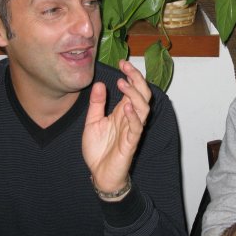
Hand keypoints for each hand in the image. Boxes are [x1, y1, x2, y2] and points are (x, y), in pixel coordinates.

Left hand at [82, 60, 151, 193]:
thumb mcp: (92, 122)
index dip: (130, 75)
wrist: (99, 174)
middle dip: (137, 79)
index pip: (133, 89)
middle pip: (143, 95)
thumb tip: (100, 84)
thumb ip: (97, 104)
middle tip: (126, 67)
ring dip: (135, 94)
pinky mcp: (131, 143)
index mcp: (123, 112)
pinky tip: (126, 107)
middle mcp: (130, 118)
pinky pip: (136, 128)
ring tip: (123, 83)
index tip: (121, 62)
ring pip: (143, 108)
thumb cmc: (99, 149)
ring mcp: (132, 130)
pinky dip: (133, 116)